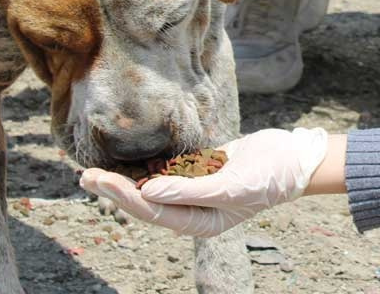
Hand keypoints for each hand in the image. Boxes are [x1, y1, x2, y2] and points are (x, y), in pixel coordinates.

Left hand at [79, 127, 328, 237]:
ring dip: (127, 177)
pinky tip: (130, 159)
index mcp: (199, 222)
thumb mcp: (230, 186)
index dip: (123, 196)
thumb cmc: (268, 177)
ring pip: (154, 186)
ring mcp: (197, 190)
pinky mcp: (202, 171)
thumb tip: (149, 191)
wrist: (295, 158)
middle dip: (116, 189)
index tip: (100, 180)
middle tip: (85, 175)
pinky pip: (170, 170)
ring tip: (97, 170)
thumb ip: (189, 190)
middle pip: (146, 200)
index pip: (152, 210)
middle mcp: (194, 209)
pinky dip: (150, 164)